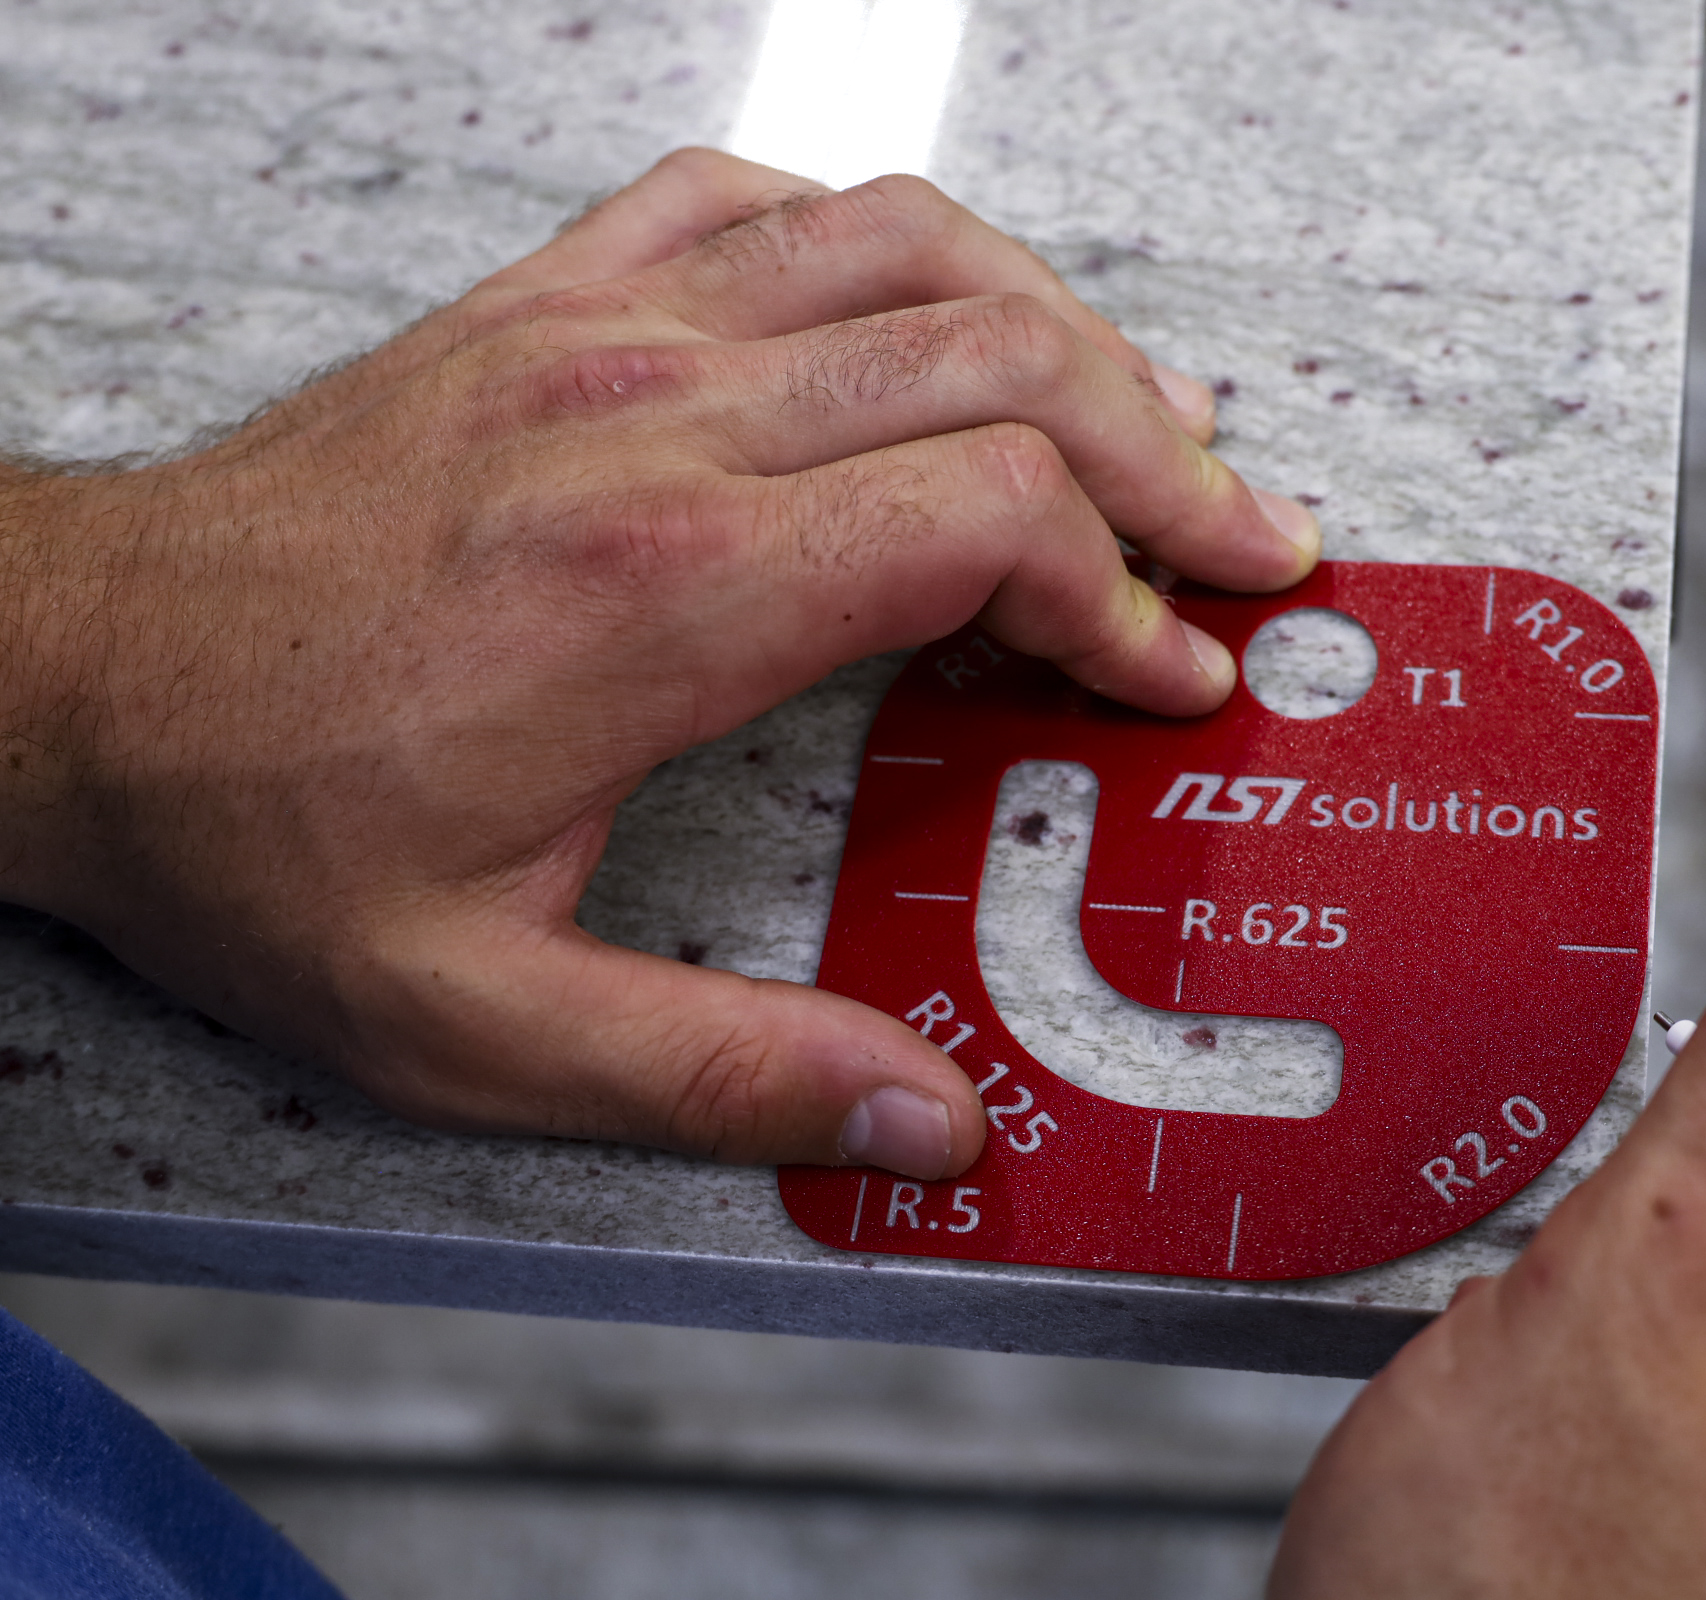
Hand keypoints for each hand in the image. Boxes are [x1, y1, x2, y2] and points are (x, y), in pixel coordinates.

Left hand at [0, 148, 1318, 1177]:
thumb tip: (926, 1116)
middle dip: (1164, 459)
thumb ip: (722, 1071)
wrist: (72, 683)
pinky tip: (937, 308)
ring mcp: (597, 334)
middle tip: (1247, 543)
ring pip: (909, 249)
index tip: (1169, 676)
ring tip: (1155, 417)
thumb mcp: (476, 1021)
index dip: (1123, 597)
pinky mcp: (548, 302)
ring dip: (1068, 327)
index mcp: (661, 591)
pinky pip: (760, 199)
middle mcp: (649, 423)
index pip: (986, 519)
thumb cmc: (261, 829)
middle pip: (997, 362)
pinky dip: (887, 235)